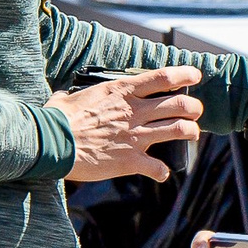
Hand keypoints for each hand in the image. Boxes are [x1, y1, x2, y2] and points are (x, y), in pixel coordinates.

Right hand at [53, 65, 205, 181]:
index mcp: (122, 92)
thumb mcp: (69, 97)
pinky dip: (162, 171)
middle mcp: (135, 112)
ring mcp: (135, 136)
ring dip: (191, 131)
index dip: (185, 75)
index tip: (195, 76)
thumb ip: (78, 94)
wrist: (51, 144)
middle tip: (195, 111)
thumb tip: (66, 95)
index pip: (164, 77)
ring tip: (192, 133)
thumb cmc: (56, 118)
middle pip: (180, 105)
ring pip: (179, 130)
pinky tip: (161, 172)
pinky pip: (158, 167)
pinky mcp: (130, 160)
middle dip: (194, 108)